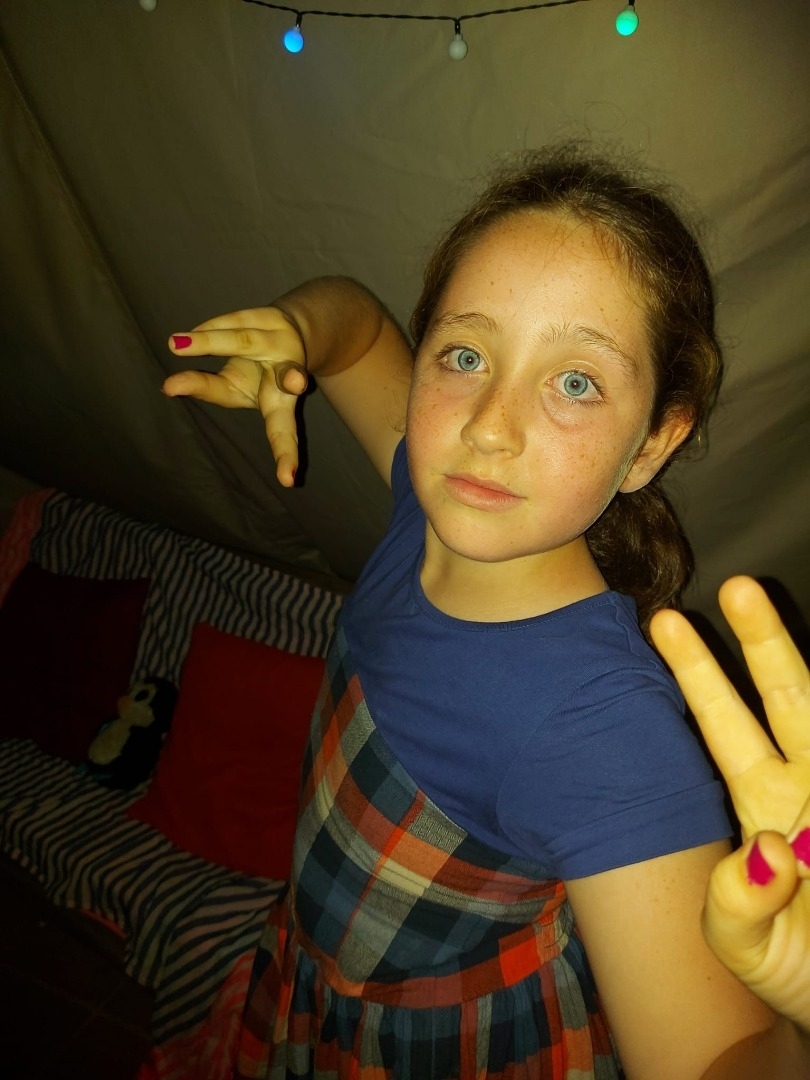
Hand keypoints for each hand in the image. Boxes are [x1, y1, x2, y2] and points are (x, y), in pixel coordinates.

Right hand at [163, 307, 308, 486]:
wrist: (291, 330)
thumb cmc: (259, 375)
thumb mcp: (235, 390)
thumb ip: (206, 389)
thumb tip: (168, 386)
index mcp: (282, 402)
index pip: (283, 431)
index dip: (285, 454)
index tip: (288, 480)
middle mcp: (289, 368)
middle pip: (279, 378)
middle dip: (283, 378)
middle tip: (294, 382)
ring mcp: (281, 338)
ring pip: (246, 340)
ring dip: (211, 341)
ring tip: (176, 344)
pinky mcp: (267, 315)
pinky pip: (232, 322)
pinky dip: (207, 331)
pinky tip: (184, 339)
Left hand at [650, 577, 809, 1031]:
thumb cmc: (798, 972)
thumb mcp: (746, 951)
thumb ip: (735, 910)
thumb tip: (764, 851)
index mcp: (764, 806)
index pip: (726, 728)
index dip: (698, 676)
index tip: (662, 622)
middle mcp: (809, 789)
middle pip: (788, 701)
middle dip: (766, 644)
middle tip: (737, 585)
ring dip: (805, 667)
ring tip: (773, 608)